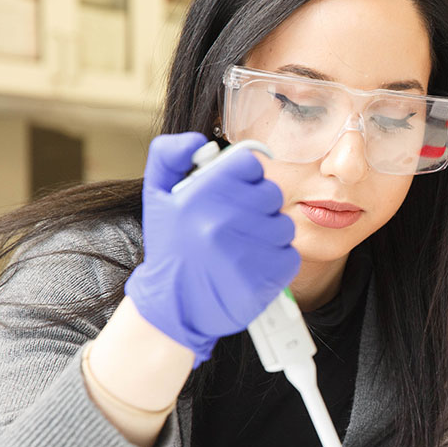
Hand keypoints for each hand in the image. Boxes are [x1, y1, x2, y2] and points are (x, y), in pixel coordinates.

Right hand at [125, 133, 299, 365]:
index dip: (245, 176)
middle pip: (271, 193)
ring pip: (284, 225)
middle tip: (237, 223)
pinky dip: (276, 260)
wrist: (175, 307)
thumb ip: (169, 155)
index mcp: (198, 196)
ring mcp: (247, 252)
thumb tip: (200, 139)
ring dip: (270, 234)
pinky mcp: (268, 279)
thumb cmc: (172, 247)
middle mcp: (222, 222)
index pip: (249, 164)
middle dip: (259, 206)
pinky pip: (290, 254)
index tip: (235, 191)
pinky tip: (253, 266)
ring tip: (244, 246)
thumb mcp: (157, 195)